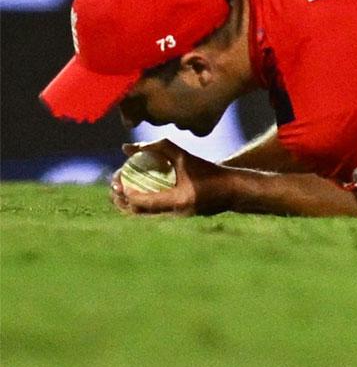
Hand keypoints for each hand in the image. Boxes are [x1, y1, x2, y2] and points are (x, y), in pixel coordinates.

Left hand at [109, 139, 226, 216]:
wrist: (232, 190)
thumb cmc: (208, 170)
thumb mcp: (184, 155)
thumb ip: (158, 147)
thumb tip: (126, 148)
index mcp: (178, 200)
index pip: (142, 201)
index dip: (126, 192)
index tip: (119, 180)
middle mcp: (175, 214)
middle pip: (138, 213)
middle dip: (121, 201)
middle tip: (115, 186)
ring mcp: (176, 219)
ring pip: (144, 216)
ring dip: (129, 204)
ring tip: (121, 190)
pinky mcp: (176, 220)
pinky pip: (153, 214)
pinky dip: (142, 204)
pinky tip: (137, 193)